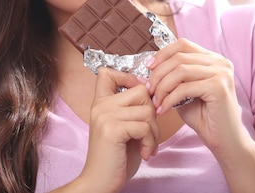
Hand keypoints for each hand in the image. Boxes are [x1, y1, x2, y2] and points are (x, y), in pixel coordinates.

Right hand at [79, 67, 158, 191]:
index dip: (129, 77)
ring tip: (148, 146)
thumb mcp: (123, 127)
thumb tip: (151, 91)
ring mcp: (105, 116)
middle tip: (149, 134)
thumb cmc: (115, 157)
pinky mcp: (112, 129)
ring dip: (154, 132)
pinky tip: (144, 153)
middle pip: (140, 91)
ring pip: (147, 110)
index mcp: (100, 103)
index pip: (107, 72)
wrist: (99, 182)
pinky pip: (144, 126)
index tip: (139, 97)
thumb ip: (132, 109)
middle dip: (152, 113)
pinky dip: (150, 142)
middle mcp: (100, 106)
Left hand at [146, 38, 245, 155]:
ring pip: (180, 71)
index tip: (148, 68)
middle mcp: (220, 62)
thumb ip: (171, 78)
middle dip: (158, 74)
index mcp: (213, 59)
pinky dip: (169, 99)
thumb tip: (148, 69)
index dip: (162, 54)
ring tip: (155, 102)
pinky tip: (163, 110)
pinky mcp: (219, 87)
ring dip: (162, 87)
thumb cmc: (204, 117)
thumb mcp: (184, 92)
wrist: (224, 141)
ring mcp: (221, 73)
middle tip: (149, 90)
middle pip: (179, 57)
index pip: (183, 44)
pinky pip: (184, 88)